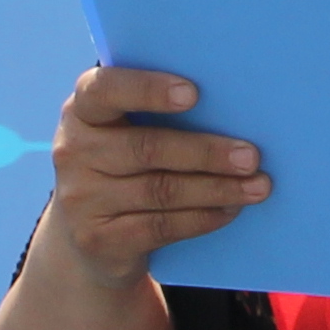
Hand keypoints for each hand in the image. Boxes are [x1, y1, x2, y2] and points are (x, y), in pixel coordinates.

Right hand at [34, 67, 265, 285]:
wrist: (89, 236)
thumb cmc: (123, 164)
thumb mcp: (124, 132)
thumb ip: (156, 113)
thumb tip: (232, 107)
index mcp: (81, 111)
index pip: (105, 90)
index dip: (148, 90)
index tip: (194, 93)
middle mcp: (72, 152)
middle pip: (147, 148)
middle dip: (206, 152)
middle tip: (252, 156)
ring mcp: (81, 199)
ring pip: (160, 190)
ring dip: (216, 188)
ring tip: (257, 186)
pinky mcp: (98, 239)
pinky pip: (160, 226)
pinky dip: (202, 217)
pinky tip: (230, 209)